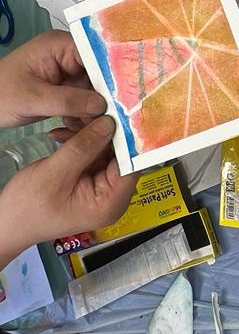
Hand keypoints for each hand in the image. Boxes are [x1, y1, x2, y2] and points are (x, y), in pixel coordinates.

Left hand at [0, 30, 105, 128]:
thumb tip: (102, 106)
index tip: (127, 94)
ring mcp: (66, 73)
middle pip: (99, 74)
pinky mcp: (65, 89)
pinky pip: (83, 101)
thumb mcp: (33, 98)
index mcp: (59, 46)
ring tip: (94, 129)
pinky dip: (83, 116)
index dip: (113, 73)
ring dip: (94, 111)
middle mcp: (67, 56)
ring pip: (94, 91)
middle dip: (105, 97)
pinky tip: (79, 129)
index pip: (96, 54)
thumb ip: (69, 101)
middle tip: (114, 118)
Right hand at [0, 116, 136, 264]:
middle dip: (103, 132)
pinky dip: (77, 143)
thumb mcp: (55, 174)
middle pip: (119, 155)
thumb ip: (83, 148)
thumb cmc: (28, 206)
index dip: (127, 139)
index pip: (132, 165)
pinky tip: (60, 135)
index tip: (119, 113)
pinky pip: (90, 154)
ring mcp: (100, 187)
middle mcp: (112, 195)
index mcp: (110, 202)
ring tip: (66, 122)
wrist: (7, 221)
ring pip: (103, 150)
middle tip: (86, 111)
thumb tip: (110, 123)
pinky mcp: (88, 179)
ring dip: (86, 135)